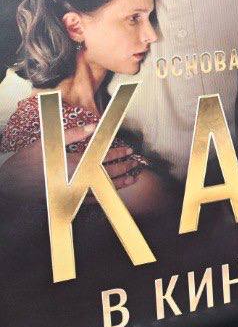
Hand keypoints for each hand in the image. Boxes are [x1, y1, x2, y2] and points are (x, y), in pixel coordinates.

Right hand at [0, 123, 138, 190]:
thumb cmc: (28, 161)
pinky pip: (92, 200)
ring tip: (132, 179)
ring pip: (103, 188)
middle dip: (124, 167)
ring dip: (119, 183)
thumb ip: (73, 134)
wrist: (12, 183)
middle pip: (107, 173)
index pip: (103, 157)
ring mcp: (74, 191)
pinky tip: (112, 193)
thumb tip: (93, 126)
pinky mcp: (68, 200)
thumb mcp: (48, 143)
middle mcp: (77, 179)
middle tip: (135, 163)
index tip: (130, 150)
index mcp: (75, 163)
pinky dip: (105, 196)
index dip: (118, 153)